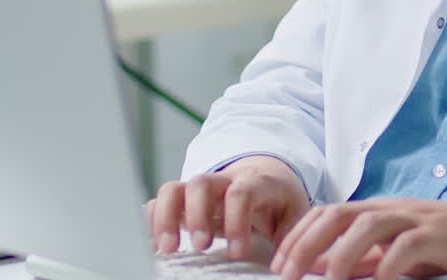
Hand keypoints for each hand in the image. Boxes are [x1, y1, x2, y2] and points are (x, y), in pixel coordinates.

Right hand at [144, 155, 308, 261]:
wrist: (267, 178)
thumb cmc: (281, 201)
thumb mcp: (295, 214)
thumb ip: (290, 236)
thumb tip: (286, 267)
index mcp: (256, 182)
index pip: (242, 192)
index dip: (236, 221)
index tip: (237, 253)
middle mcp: (224, 180)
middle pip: (202, 183)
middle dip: (198, 215)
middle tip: (201, 247)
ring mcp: (200, 189)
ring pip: (175, 188)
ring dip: (167, 217)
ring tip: (169, 249)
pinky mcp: (184, 199)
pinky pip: (160, 200)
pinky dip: (152, 219)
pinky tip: (154, 245)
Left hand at [270, 194, 446, 279]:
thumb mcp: (402, 251)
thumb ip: (366, 258)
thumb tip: (324, 267)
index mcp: (382, 211)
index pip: (329, 213)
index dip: (299, 235)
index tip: (278, 263)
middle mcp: (395, 208)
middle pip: (340, 212)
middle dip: (307, 241)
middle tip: (286, 272)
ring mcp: (417, 219)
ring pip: (368, 224)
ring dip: (340, 253)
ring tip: (325, 279)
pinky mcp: (439, 234)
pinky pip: (406, 246)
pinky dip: (386, 264)